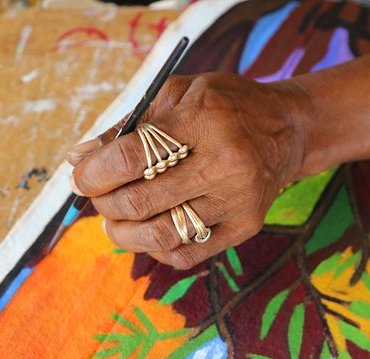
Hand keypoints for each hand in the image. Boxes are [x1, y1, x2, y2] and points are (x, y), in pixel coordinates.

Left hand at [66, 73, 310, 268]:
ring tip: (114, 222)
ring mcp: (238, 200)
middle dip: (105, 203)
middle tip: (97, 197)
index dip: (95, 172)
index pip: (134, 156)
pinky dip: (157, 249)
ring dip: (124, 234)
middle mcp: (226, 163)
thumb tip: (81, 157)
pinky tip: (147, 233)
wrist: (289, 130)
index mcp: (204, 120)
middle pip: (142, 200)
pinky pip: (189, 254)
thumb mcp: (181, 93)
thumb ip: (131, 124)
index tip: (81, 177)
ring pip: (162, 234)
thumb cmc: (227, 106)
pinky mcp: (246, 225)